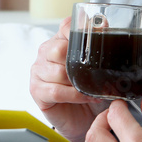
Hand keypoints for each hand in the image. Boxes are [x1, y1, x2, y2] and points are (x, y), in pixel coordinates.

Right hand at [29, 17, 108, 141]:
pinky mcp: (37, 91)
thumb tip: (104, 24)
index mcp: (60, 41)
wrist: (83, 117)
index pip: (66, 26)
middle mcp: (46, 53)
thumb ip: (99, 45)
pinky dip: (75, 95)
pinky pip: (56, 91)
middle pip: (58, 49)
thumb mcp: (98, 66)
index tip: (95, 36)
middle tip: (93, 72)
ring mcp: (38, 72)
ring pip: (58, 72)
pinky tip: (86, 97)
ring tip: (92, 88)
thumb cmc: (89, 89)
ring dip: (79, 82)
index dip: (79, 30)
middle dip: (78, 62)